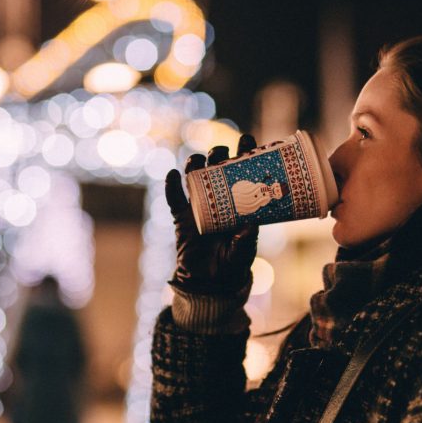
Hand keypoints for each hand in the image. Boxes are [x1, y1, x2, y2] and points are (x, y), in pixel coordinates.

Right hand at [165, 134, 258, 294]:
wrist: (210, 283)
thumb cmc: (232, 264)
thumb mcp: (244, 251)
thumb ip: (246, 239)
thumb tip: (250, 224)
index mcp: (238, 203)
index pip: (242, 173)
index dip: (244, 154)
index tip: (247, 139)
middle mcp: (218, 200)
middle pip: (217, 169)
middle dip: (218, 155)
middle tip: (222, 153)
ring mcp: (198, 207)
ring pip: (195, 178)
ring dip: (195, 165)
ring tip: (198, 160)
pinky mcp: (181, 218)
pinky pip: (174, 199)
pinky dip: (171, 186)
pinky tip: (173, 175)